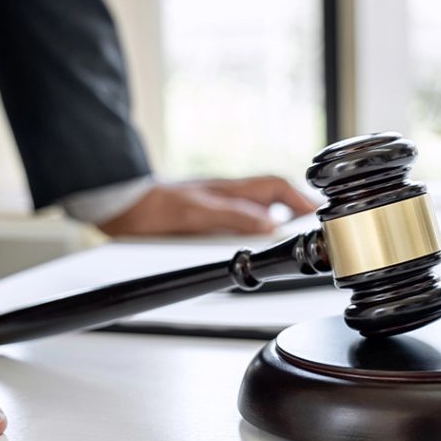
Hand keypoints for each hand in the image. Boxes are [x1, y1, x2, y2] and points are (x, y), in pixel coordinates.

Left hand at [97, 176, 316, 235]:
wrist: (123, 209)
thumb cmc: (156, 206)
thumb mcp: (199, 213)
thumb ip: (236, 217)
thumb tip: (271, 226)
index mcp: (232, 191)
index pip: (277, 188)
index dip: (300, 200)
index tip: (317, 215)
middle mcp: (228, 198)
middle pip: (271, 202)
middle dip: (292, 214)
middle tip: (307, 232)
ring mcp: (217, 209)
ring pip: (254, 216)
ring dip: (270, 228)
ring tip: (284, 246)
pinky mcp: (204, 222)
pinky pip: (235, 228)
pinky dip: (247, 238)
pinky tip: (246, 252)